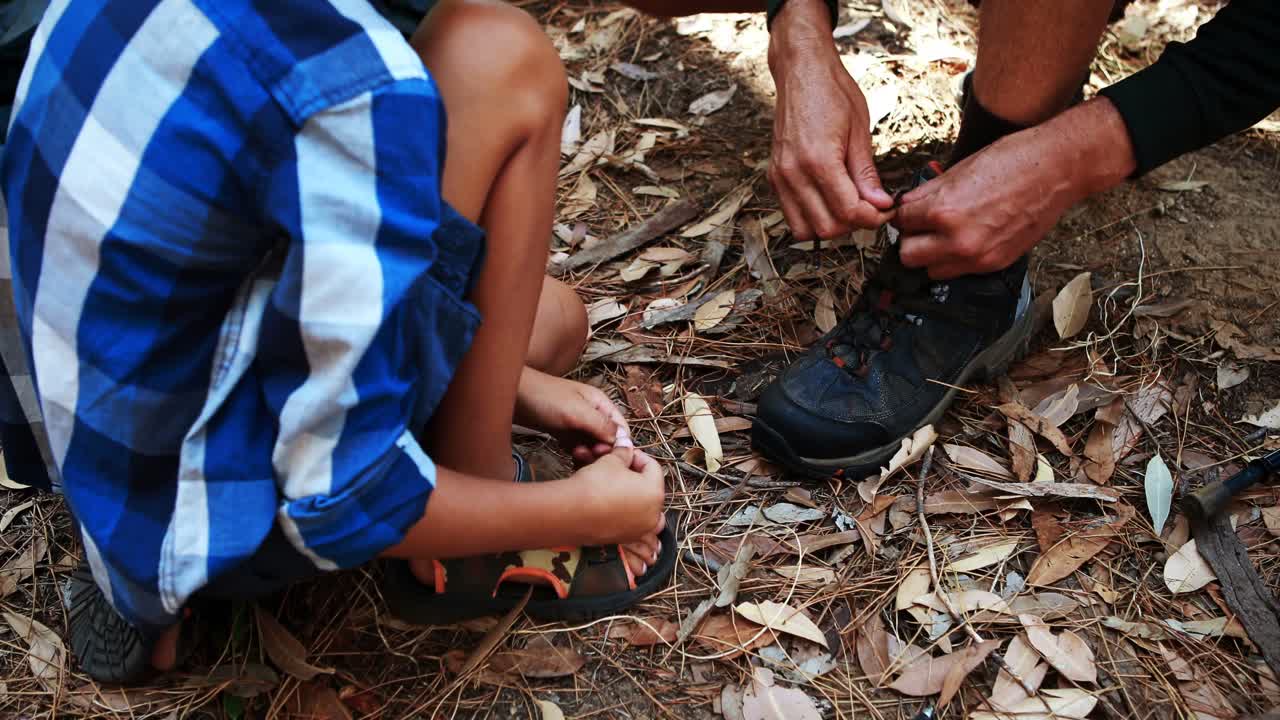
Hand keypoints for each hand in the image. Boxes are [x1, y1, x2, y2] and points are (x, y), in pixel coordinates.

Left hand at [515, 368, 630, 463]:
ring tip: (575, 453)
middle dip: (600, 450)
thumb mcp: (577, 412)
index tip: (605, 455)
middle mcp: (591, 412)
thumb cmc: (543, 397)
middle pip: (607, 438)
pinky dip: (575, 453)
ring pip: (591, 444)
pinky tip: (568, 454)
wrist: (511, 395)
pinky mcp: (562, 431)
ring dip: (587, 453)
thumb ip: (602, 425)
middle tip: (586, 454)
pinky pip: (576, 446)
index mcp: (600, 403)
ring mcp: (576, 422)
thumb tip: (622, 441)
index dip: (618, 444)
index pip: (621, 428)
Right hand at [571, 447, 665, 563]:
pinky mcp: (625, 538)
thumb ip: (623, 452)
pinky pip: (633, 525)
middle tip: (619, 468)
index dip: (637, 456)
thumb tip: (626, 444)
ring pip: (643, 508)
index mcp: (654, 492)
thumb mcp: (611, 462)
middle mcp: (652, 514)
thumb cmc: (593, 487)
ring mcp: (639, 529)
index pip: (653, 467)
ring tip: (616, 486)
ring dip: (633, 496)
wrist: (571, 512)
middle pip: (649, 487)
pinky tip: (611, 504)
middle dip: (634, 475)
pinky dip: (626, 514)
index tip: (625, 453)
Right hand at [768, 0, 893, 239]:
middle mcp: (794, 173)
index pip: (849, 212)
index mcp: (819, 160)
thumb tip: (880, 204)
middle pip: (827, 228)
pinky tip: (829, 200)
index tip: (886, 210)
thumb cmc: (832, 92)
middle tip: (871, 208)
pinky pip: (791, 215)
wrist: (801, 71)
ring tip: (848, 206)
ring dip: (830, 226)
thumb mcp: (859, 131)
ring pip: (805, 230)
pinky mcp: (774, 176)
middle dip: (854, 225)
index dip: (874, 218)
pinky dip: (811, 217)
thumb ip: (866, 173)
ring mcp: (780, 177)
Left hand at [895, 98, 1136, 279]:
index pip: (901, 223)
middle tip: (922, 225)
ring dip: (931, 255)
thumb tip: (904, 204)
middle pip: (908, 255)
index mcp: (944, 211)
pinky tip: (966, 239)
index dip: (903, 214)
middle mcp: (958, 240)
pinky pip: (959, 272)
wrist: (1057, 170)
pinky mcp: (995, 264)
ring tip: (944, 235)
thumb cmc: (1012, 160)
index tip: (908, 211)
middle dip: (911, 239)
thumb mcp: (959, 169)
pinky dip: (955, 260)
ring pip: (931, 270)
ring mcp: (977, 256)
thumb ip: (928, 193)